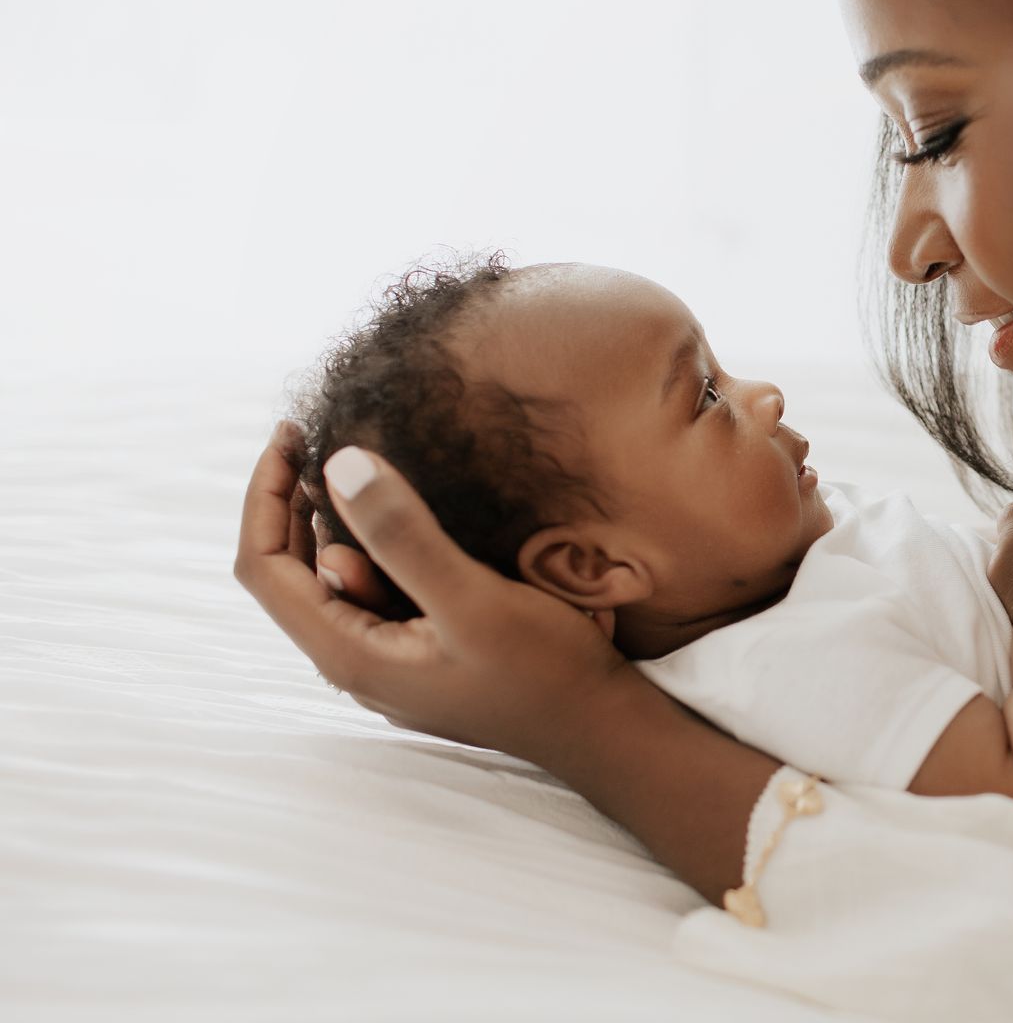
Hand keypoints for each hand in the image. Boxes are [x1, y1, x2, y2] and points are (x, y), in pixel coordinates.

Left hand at [234, 423, 632, 761]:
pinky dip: (373, 546)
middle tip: (321, 438)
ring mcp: (387, 661)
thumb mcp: (473, 598)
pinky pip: (374, 592)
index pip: (263, 567)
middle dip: (292, 502)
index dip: (264, 495)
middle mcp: (355, 661)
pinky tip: (406, 517)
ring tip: (364, 467)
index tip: (292, 435)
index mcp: (349, 651)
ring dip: (336, 522)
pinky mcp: (419, 654)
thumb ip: (404, 537)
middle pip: (289, 573)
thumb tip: (338, 466)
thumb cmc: (544, 671)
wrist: (599, 726)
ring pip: (335, 581)